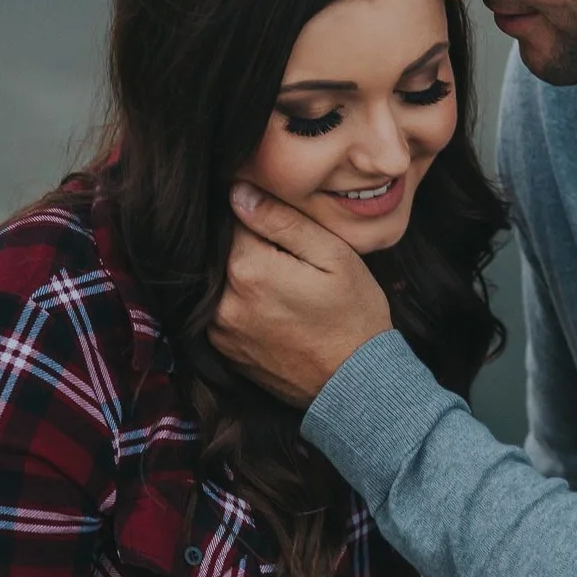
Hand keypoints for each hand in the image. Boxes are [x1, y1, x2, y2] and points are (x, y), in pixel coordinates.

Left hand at [209, 182, 393, 407]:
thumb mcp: (333, 256)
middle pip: (225, 249)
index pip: (236, 216)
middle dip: (250, 244)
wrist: (356, 384)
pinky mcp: (224, 349)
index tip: (284, 226)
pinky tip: (274, 307)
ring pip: (221, 279)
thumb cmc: (354, 315)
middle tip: (288, 258)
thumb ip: (283, 221)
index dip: (260, 214)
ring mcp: (220, 329)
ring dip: (244, 273)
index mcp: (248, 269)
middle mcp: (223, 300)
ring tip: (283, 284)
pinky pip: (222, 309)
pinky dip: (241, 300)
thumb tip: (237, 192)